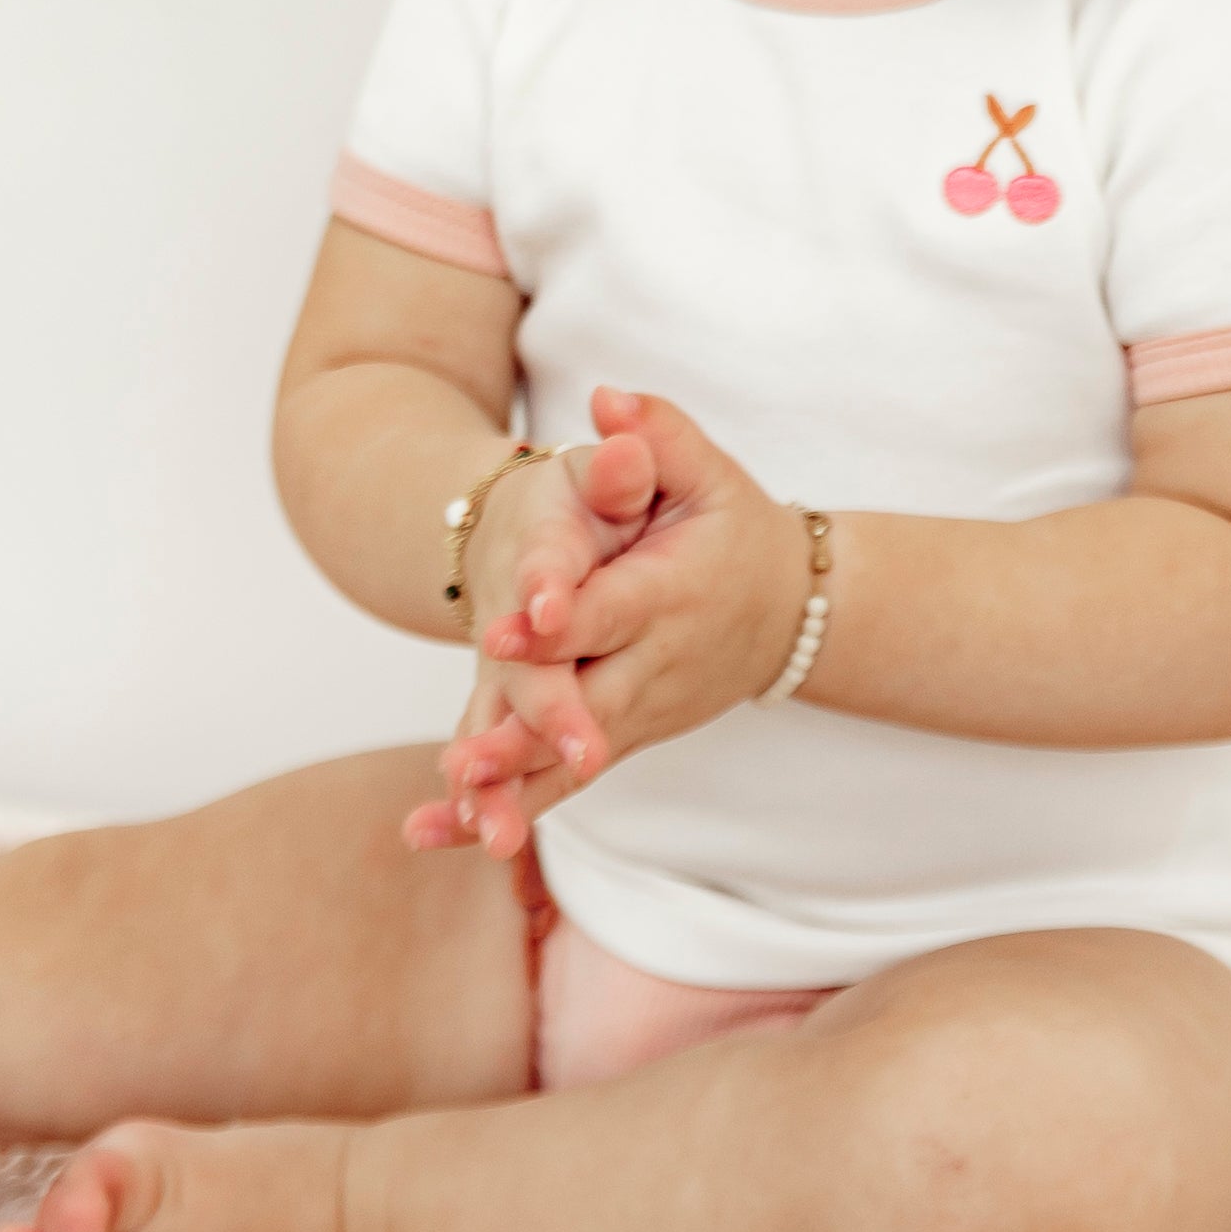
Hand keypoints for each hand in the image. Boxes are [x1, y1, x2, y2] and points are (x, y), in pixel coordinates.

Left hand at [398, 387, 810, 850]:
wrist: (789, 612)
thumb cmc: (735, 529)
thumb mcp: (710, 473)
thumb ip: (659, 435)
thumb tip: (606, 397)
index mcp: (670, 594)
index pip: (611, 611)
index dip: (561, 620)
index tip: (510, 627)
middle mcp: (654, 665)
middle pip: (587, 704)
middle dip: (530, 732)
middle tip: (469, 757)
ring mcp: (637, 714)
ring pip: (569, 761)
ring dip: (510, 789)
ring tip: (452, 806)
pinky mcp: (620, 741)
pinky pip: (561, 786)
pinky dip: (506, 813)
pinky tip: (441, 834)